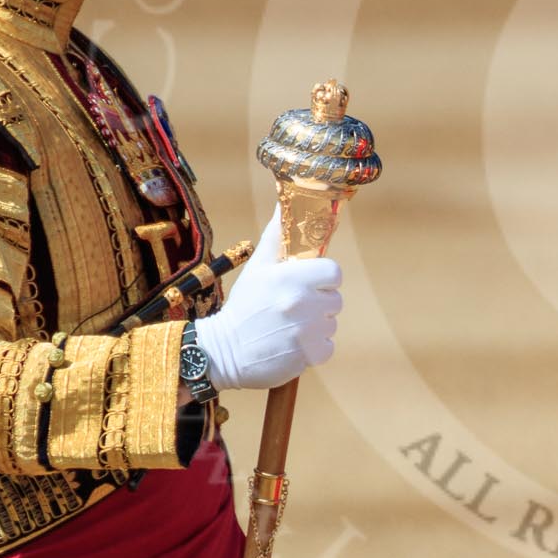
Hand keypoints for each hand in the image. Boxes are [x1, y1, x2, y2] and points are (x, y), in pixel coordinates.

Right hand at [193, 211, 342, 390]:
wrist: (222, 352)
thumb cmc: (243, 305)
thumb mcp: (257, 267)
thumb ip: (277, 235)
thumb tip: (285, 201)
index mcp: (291, 278)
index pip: (334, 272)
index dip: (323, 278)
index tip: (308, 283)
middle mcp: (302, 304)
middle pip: (335, 299)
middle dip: (319, 301)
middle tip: (293, 306)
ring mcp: (306, 332)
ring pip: (331, 323)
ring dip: (316, 325)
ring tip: (289, 326)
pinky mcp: (309, 356)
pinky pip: (328, 346)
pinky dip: (314, 347)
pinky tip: (292, 344)